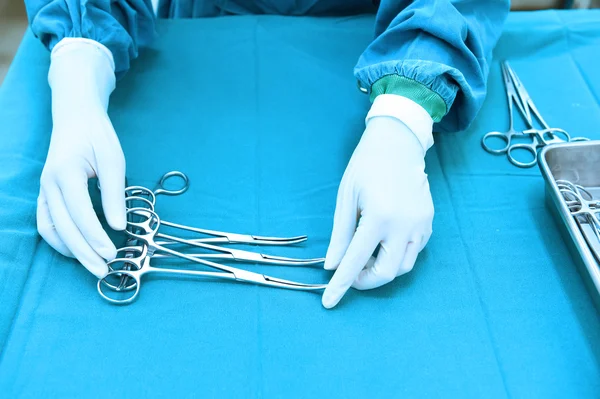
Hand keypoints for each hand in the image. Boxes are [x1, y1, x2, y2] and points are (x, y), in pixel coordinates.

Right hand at [37, 39, 125, 277]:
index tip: (111, 253)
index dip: (95, 236)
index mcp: (65, 173)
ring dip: (70, 251)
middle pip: (63, 227)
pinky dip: (60, 241)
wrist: (75, 117)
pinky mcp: (46, 194)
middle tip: (104, 270)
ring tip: (92, 266)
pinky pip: (47, 223)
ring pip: (50, 229)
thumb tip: (118, 226)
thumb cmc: (96, 136)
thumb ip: (114, 194)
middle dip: (83, 252)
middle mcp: (48, 184)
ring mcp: (44, 190)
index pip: (79, 213)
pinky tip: (77, 251)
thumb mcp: (113, 160)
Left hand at [322, 97, 434, 307]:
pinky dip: (396, 256)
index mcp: (379, 217)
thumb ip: (340, 235)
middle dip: (365, 281)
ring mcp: (420, 225)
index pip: (356, 261)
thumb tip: (333, 265)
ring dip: (382, 269)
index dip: (341, 284)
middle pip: (386, 273)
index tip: (329, 301)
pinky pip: (413, 252)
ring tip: (366, 254)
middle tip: (351, 272)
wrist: (398, 144)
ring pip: (403, 267)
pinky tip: (384, 241)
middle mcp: (404, 225)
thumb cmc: (366, 167)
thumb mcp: (346, 198)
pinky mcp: (429, 224)